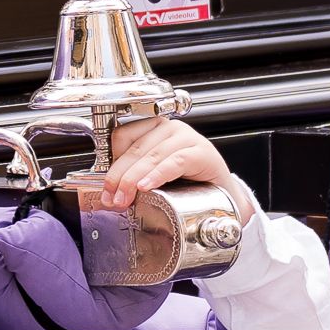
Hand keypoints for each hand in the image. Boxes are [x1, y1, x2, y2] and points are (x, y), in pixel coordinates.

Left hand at [101, 116, 237, 210]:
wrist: (224, 200)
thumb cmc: (190, 187)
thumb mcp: (154, 179)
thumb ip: (132, 181)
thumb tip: (106, 196)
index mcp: (154, 130)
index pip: (123, 136)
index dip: (111, 162)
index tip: (105, 187)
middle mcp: (170, 129)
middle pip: (135, 147)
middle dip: (119, 176)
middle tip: (112, 199)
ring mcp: (188, 138)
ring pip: (153, 154)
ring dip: (134, 178)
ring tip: (125, 198)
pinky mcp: (202, 153)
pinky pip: (176, 161)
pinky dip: (159, 174)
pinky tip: (147, 186)